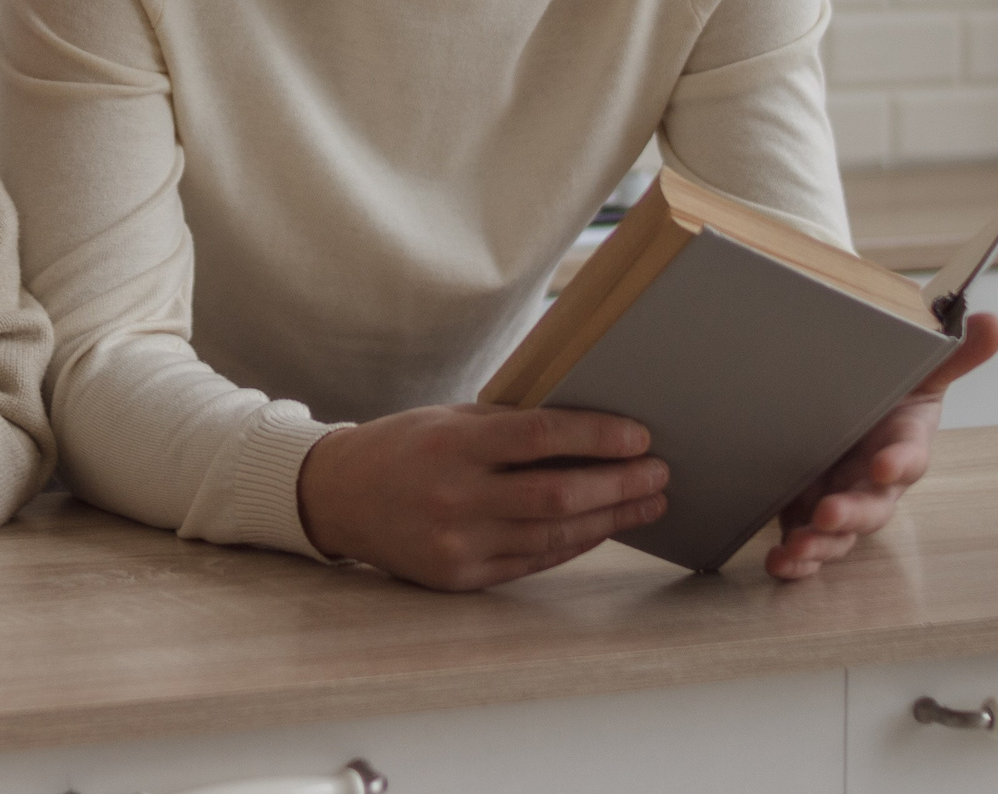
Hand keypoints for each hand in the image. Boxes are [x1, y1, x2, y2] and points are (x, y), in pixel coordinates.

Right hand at [295, 403, 668, 590]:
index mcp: (451, 445)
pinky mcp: (460, 577)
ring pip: (552, 535)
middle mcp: (454, 498)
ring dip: (609, 517)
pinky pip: (532, 562)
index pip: (540, 438)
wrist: (338, 497)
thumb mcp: (449, 420)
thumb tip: (589, 429)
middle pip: (556, 495)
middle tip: (659, 472)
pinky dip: (574, 544)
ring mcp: (457, 544)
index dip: (596, 436)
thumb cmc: (403, 446)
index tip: (639, 435)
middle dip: (618, 484)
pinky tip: (603, 526)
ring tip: (647, 501)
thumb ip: (510, 426)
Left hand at [766, 311, 997, 580]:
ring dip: (819, 544)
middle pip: (873, 505)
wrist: (858, 402)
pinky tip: (780, 563)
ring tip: (796, 550)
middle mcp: (876, 479)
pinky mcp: (809, 510)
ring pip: (839, 533)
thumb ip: (955, 352)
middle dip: (852, 513)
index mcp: (903, 441)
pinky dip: (795, 558)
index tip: (885, 464)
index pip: (910, 454)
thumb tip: (994, 323)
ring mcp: (844, 497)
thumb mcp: (921, 368)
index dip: (900, 461)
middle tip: (828, 513)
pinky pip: (807, 541)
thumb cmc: (893, 391)